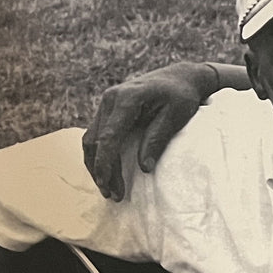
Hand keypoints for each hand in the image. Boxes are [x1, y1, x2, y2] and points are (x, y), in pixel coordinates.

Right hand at [81, 63, 218, 200]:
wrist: (180, 77)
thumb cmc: (182, 96)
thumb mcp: (176, 116)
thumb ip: (158, 138)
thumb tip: (144, 168)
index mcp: (127, 99)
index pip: (109, 137)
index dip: (106, 164)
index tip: (109, 186)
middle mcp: (110, 99)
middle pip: (95, 141)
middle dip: (101, 171)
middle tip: (112, 195)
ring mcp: (106, 103)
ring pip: (91, 140)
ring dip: (97, 165)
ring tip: (109, 189)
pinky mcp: (108, 110)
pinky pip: (97, 135)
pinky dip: (99, 155)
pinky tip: (107, 173)